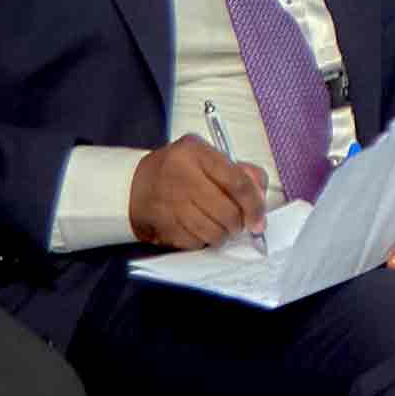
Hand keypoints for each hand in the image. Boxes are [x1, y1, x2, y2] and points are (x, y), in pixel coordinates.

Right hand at [128, 136, 265, 250]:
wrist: (134, 183)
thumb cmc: (180, 170)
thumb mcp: (209, 157)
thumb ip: (241, 172)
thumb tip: (260, 199)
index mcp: (196, 152)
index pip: (237, 182)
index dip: (254, 206)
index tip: (259, 220)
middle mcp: (181, 175)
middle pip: (227, 212)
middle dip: (238, 225)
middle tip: (238, 225)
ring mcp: (169, 202)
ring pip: (212, 232)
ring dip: (222, 236)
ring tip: (219, 228)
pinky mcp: (161, 224)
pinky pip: (194, 243)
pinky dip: (202, 241)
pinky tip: (198, 230)